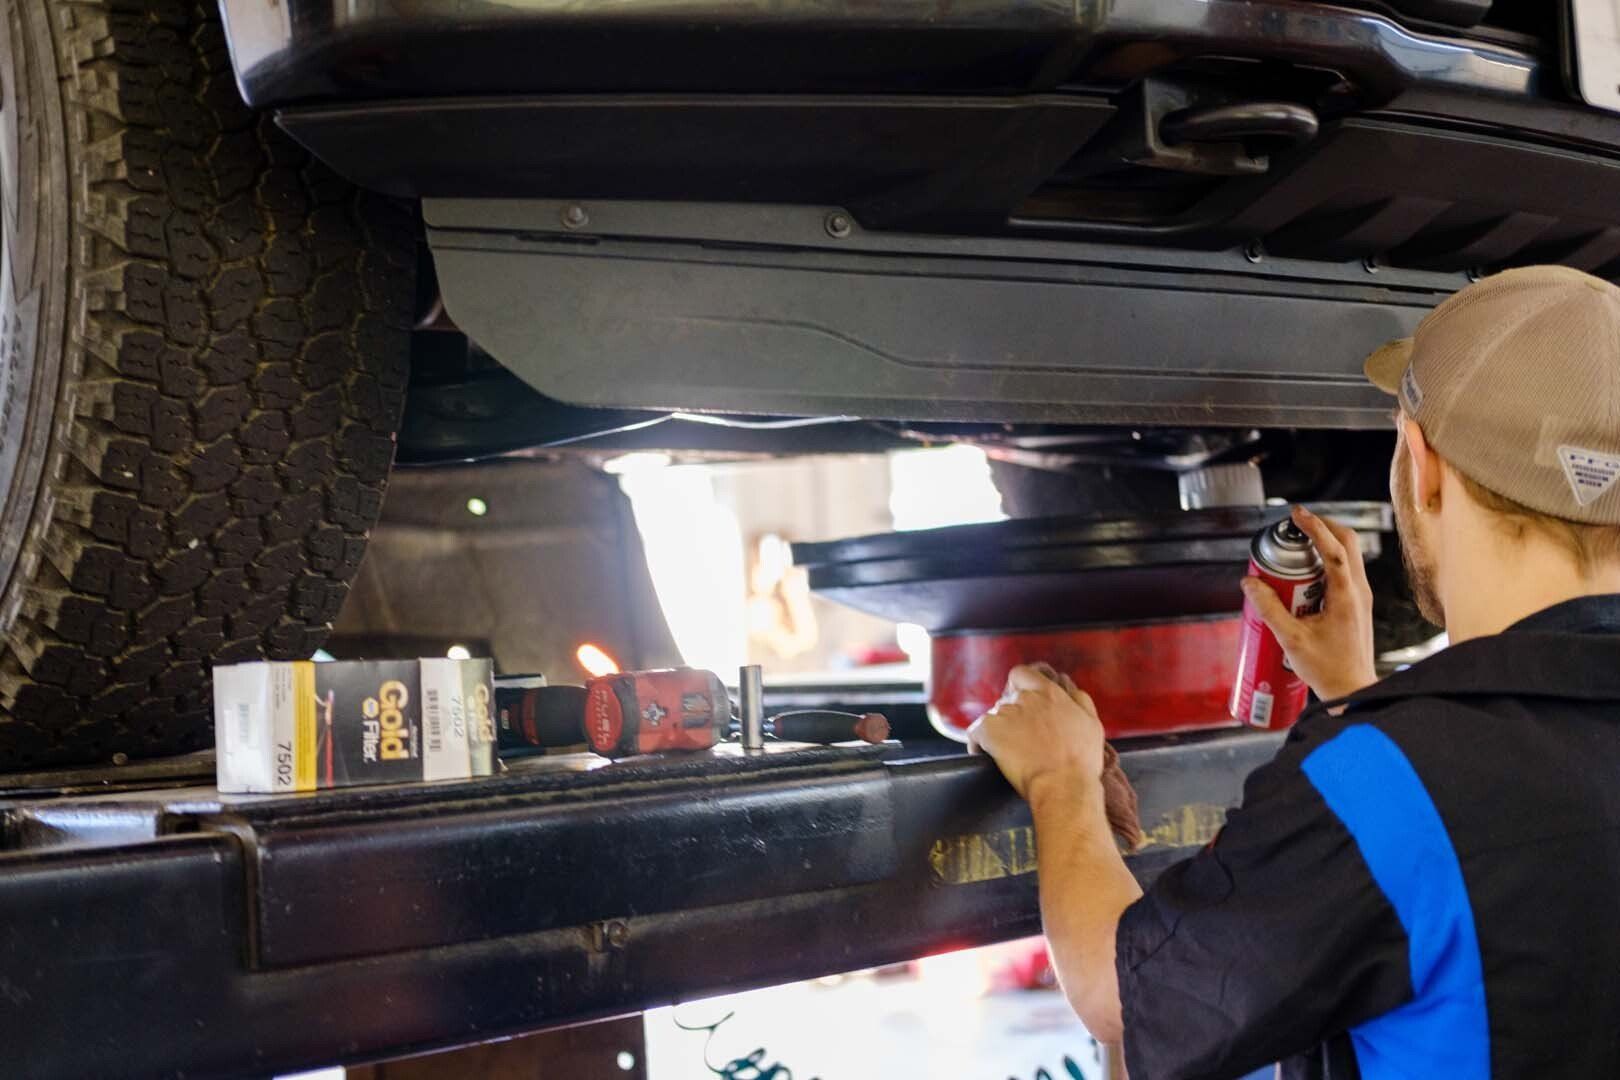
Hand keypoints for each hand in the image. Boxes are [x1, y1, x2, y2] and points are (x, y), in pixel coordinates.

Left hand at [969, 664, 1142, 850]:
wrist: (1064, 786)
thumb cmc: (1080, 760)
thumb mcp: (1092, 723)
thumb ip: (1079, 700)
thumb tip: (1069, 688)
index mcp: (1049, 693)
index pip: (1022, 674)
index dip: (1018, 687)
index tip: (1022, 703)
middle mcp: (1025, 698)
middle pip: (1007, 698)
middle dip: (1012, 715)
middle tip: (1022, 737)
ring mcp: (1005, 713)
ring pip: (993, 716)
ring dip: (998, 730)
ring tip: (1010, 751)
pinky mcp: (989, 731)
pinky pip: (975, 732)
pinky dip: (978, 743)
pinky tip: (986, 755)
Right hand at [1241, 505, 1376, 701]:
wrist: (1353, 690)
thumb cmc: (1327, 670)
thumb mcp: (1290, 639)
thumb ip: (1268, 609)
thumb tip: (1249, 583)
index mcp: (1346, 596)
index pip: (1334, 550)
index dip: (1315, 527)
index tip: (1296, 513)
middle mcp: (1359, 591)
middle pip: (1347, 543)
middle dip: (1323, 527)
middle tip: (1296, 524)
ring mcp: (1361, 597)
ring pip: (1349, 555)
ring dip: (1325, 543)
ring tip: (1297, 546)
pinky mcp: (1357, 605)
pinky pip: (1346, 571)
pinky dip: (1328, 561)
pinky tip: (1306, 572)